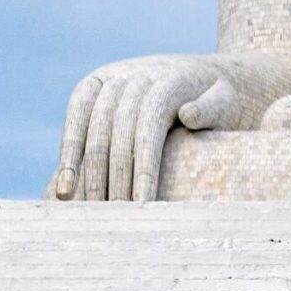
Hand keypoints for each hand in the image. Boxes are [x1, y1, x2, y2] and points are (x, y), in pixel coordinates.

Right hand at [50, 51, 290, 202]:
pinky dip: (67, 152)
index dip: (144, 168)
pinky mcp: (93, 84)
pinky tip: (64, 187)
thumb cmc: (216, 99)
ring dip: (87, 172)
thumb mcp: (226, 100)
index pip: (150, 128)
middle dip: (115, 178)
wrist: (199, 73)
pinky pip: (75, 117)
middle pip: (118, 133)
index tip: (141, 205)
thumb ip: (213, 107)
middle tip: (114, 217)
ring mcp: (112, 77)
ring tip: (87, 209)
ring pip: (93, 129)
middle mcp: (137, 74)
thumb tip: (188, 115)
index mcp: (170, 79)